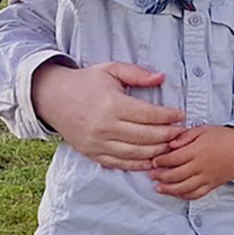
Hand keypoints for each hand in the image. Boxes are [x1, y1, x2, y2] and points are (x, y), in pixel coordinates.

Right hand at [29, 59, 183, 170]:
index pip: (149, 115)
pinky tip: (152, 160)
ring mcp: (98, 143)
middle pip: (146, 137)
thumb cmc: (85, 82)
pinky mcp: (93, 154)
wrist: (52, 98)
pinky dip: (139, 164)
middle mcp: (105, 127)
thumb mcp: (110, 70)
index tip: (180, 115)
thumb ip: (137, 74)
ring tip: (171, 147)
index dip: (168, 117)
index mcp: (112, 104)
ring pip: (136, 153)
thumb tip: (161, 78)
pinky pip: (120, 163)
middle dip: (168, 136)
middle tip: (181, 133)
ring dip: (157, 152)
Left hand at [152, 124, 233, 199]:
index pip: (174, 159)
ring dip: (169, 189)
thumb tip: (171, 144)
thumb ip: (185, 136)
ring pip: (184, 188)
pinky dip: (184, 196)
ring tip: (158, 188)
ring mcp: (206, 177)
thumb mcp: (203, 130)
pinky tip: (176, 193)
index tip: (154, 161)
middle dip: (161, 176)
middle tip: (152, 175)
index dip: (161, 161)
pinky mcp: (212, 185)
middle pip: (176, 175)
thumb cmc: (223, 137)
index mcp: (197, 150)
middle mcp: (201, 166)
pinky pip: (196, 194)